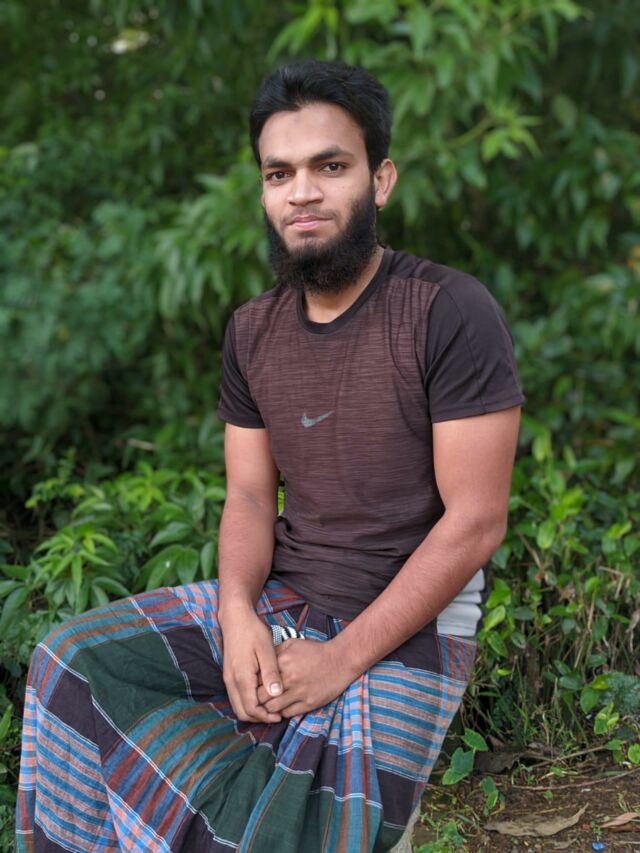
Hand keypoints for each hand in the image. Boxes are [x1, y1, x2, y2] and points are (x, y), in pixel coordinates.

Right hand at [220, 609, 284, 723]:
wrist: (235, 618)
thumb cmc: (253, 631)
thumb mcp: (266, 650)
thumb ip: (271, 673)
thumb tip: (276, 695)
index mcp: (241, 677)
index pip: (251, 709)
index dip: (265, 716)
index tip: (280, 716)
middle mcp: (231, 681)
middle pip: (242, 712)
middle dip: (258, 718)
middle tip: (276, 715)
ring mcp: (228, 678)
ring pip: (237, 705)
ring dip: (253, 711)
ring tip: (271, 707)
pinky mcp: (229, 674)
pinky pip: (236, 696)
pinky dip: (247, 702)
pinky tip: (261, 696)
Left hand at [256, 638, 355, 717]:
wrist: (340, 660)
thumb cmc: (315, 651)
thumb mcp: (292, 644)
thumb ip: (274, 652)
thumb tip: (259, 662)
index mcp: (282, 662)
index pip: (257, 679)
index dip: (251, 684)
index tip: (251, 686)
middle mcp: (289, 679)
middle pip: (261, 697)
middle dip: (256, 699)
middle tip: (255, 699)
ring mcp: (299, 693)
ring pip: (272, 709)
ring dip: (267, 708)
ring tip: (267, 705)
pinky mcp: (309, 703)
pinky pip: (288, 714)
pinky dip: (282, 713)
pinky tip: (282, 708)